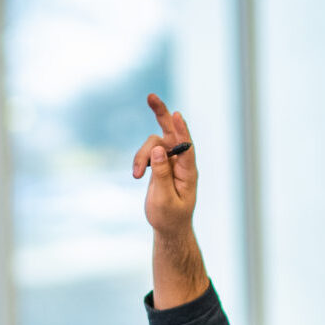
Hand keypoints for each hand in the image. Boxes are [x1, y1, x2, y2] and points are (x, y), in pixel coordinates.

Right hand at [132, 92, 196, 235]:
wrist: (168, 227)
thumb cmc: (170, 218)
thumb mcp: (164, 199)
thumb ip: (161, 174)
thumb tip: (157, 149)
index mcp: (189, 173)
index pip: (187, 147)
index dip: (182, 131)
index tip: (177, 115)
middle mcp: (181, 162)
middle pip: (172, 132)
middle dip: (161, 114)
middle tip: (150, 97)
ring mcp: (170, 160)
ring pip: (153, 144)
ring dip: (141, 156)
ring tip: (135, 176)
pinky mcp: (160, 162)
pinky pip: (148, 151)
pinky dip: (140, 160)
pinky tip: (136, 174)